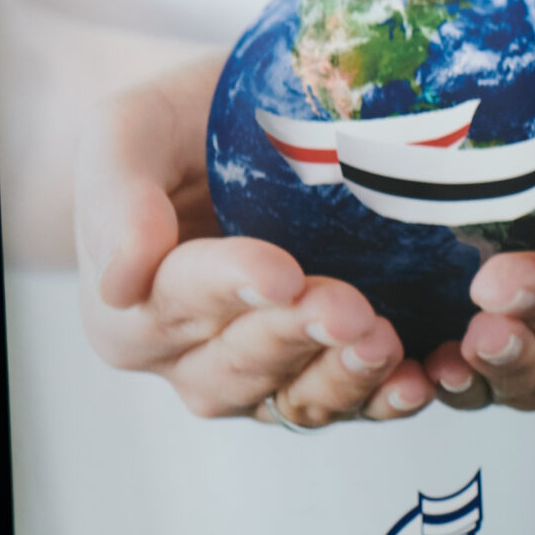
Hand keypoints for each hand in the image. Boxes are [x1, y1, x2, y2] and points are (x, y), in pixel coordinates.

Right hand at [75, 54, 438, 425]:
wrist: (228, 135)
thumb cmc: (173, 129)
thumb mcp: (126, 133)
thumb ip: (117, 198)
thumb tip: (121, 280)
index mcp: (126, 308)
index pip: (178, 300)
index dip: (232, 288)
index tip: (282, 273)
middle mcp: (182, 358)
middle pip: (240, 360)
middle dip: (297, 335)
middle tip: (349, 308)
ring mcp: (250, 377)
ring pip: (292, 398)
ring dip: (342, 376)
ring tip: (383, 343)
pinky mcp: (311, 378)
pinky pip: (344, 405)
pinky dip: (381, 401)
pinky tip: (417, 382)